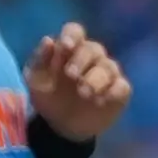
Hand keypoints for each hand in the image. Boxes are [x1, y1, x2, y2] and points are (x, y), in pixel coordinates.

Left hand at [26, 23, 129, 138]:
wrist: (62, 126)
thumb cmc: (48, 97)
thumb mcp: (35, 80)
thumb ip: (40, 60)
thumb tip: (48, 40)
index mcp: (69, 49)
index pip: (75, 31)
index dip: (72, 36)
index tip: (65, 46)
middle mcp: (91, 57)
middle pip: (93, 48)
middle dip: (82, 60)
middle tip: (71, 75)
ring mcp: (107, 73)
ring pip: (109, 66)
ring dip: (96, 78)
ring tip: (84, 93)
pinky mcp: (119, 91)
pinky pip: (122, 86)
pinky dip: (113, 91)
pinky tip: (100, 101)